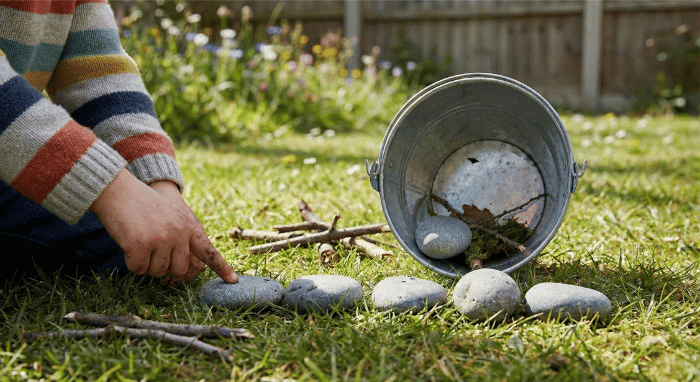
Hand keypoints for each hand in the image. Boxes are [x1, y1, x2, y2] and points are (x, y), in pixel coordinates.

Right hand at [90, 169, 237, 283]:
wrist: (119, 191)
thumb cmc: (143, 205)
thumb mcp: (172, 217)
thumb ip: (182, 237)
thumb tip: (183, 269)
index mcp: (189, 226)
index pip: (208, 251)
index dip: (221, 267)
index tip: (233, 281)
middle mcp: (179, 234)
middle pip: (179, 271)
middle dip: (165, 267)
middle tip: (152, 250)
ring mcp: (161, 240)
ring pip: (158, 272)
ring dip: (147, 264)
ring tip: (140, 241)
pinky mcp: (141, 245)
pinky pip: (139, 269)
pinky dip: (132, 262)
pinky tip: (129, 244)